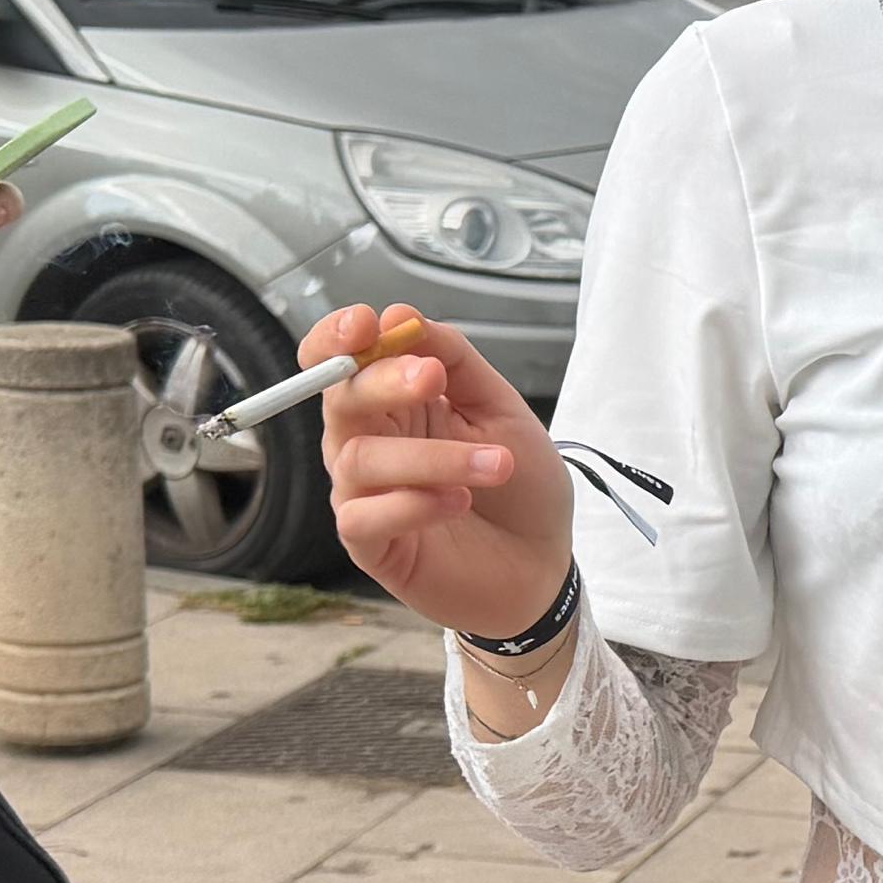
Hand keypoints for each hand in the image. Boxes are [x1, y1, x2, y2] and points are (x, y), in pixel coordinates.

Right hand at [310, 300, 573, 643]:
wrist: (543, 566)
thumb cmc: (520, 489)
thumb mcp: (501, 410)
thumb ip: (456, 360)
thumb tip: (405, 317)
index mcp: (393, 401)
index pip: (340, 359)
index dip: (338, 337)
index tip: (369, 322)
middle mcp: (368, 442)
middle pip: (342, 398)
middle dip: (384, 380)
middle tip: (432, 377)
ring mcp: (364, 494)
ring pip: (360, 458)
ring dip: (430, 455)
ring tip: (496, 465)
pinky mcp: (370, 544)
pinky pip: (363, 516)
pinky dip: (412, 504)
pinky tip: (458, 501)